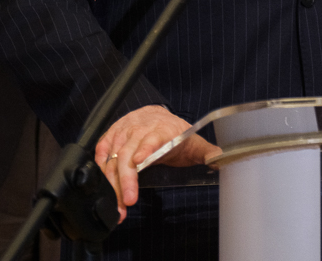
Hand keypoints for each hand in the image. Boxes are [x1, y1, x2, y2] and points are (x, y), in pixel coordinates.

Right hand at [94, 105, 215, 220]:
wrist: (157, 115)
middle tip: (127, 202)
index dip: (145, 149)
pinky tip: (105, 186)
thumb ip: (206, 152)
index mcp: (162, 130)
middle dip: (126, 179)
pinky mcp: (112, 135)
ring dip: (112, 183)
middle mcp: (140, 130)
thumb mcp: (193, 141)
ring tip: (117, 206)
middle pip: (128, 154)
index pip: (152, 138)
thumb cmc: (175, 132)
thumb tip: (221, 160)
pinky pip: (101, 152)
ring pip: (112, 157)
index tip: (140, 162)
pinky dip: (100, 168)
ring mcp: (123, 132)